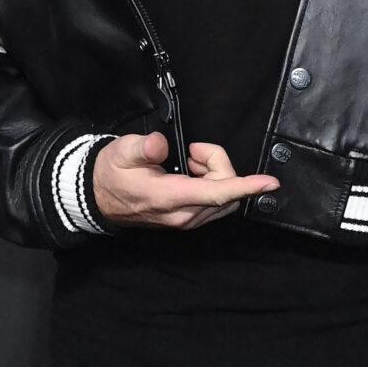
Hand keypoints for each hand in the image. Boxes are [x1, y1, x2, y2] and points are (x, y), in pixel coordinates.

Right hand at [90, 131, 279, 228]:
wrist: (98, 198)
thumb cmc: (111, 173)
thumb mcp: (120, 152)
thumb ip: (142, 148)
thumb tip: (160, 146)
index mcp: (169, 198)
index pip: (216, 193)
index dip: (245, 186)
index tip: (269, 182)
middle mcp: (183, 215)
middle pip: (226, 191)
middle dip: (219, 165)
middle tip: (193, 151)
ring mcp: (187, 220)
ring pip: (224, 197)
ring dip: (214, 174)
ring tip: (188, 161)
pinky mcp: (189, 220)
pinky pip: (216, 202)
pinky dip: (211, 183)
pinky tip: (189, 172)